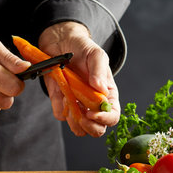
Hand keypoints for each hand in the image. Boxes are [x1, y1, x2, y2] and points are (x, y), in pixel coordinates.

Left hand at [38, 22, 120, 136]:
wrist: (61, 43)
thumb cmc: (83, 48)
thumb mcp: (95, 54)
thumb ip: (99, 70)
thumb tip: (101, 90)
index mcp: (107, 94)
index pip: (113, 116)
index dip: (104, 119)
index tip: (92, 113)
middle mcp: (93, 103)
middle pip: (97, 129)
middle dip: (90, 127)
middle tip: (81, 116)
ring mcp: (77, 105)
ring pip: (79, 128)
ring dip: (73, 120)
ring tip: (69, 99)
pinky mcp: (61, 102)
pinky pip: (60, 115)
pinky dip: (59, 108)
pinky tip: (61, 92)